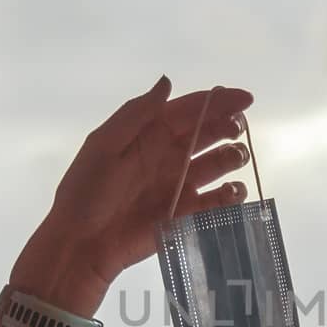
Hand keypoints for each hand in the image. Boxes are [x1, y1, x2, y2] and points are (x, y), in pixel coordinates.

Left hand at [11, 76, 254, 308]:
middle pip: (208, 134)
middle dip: (228, 127)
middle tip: (237, 130)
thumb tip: (167, 82)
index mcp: (149, 135)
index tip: (245, 99)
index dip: (217, 101)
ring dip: (233, 157)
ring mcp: (180, 186)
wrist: (81, 245)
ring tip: (236, 158)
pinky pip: (217, 202)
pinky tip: (232, 192)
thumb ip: (135, 115)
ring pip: (218, 165)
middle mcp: (169, 156)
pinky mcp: (186, 215)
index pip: (188, 111)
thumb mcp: (103, 147)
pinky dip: (231, 195)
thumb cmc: (88, 193)